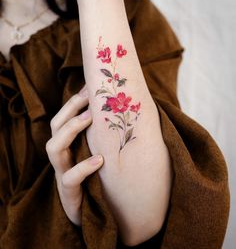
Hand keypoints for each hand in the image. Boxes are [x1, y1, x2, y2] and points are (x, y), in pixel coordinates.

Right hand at [46, 85, 103, 225]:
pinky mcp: (68, 194)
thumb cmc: (102, 180)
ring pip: (54, 148)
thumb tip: (123, 112)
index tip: (89, 88)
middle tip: (88, 97)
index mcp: (70, 147)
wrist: (98, 215)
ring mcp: (63, 175)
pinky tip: (100, 160)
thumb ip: (105, 138)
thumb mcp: (102, 155)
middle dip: (70, 109)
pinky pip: (70, 178)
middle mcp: (63, 157)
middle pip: (55, 127)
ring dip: (71, 130)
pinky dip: (83, 167)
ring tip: (90, 118)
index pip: (64, 119)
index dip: (73, 102)